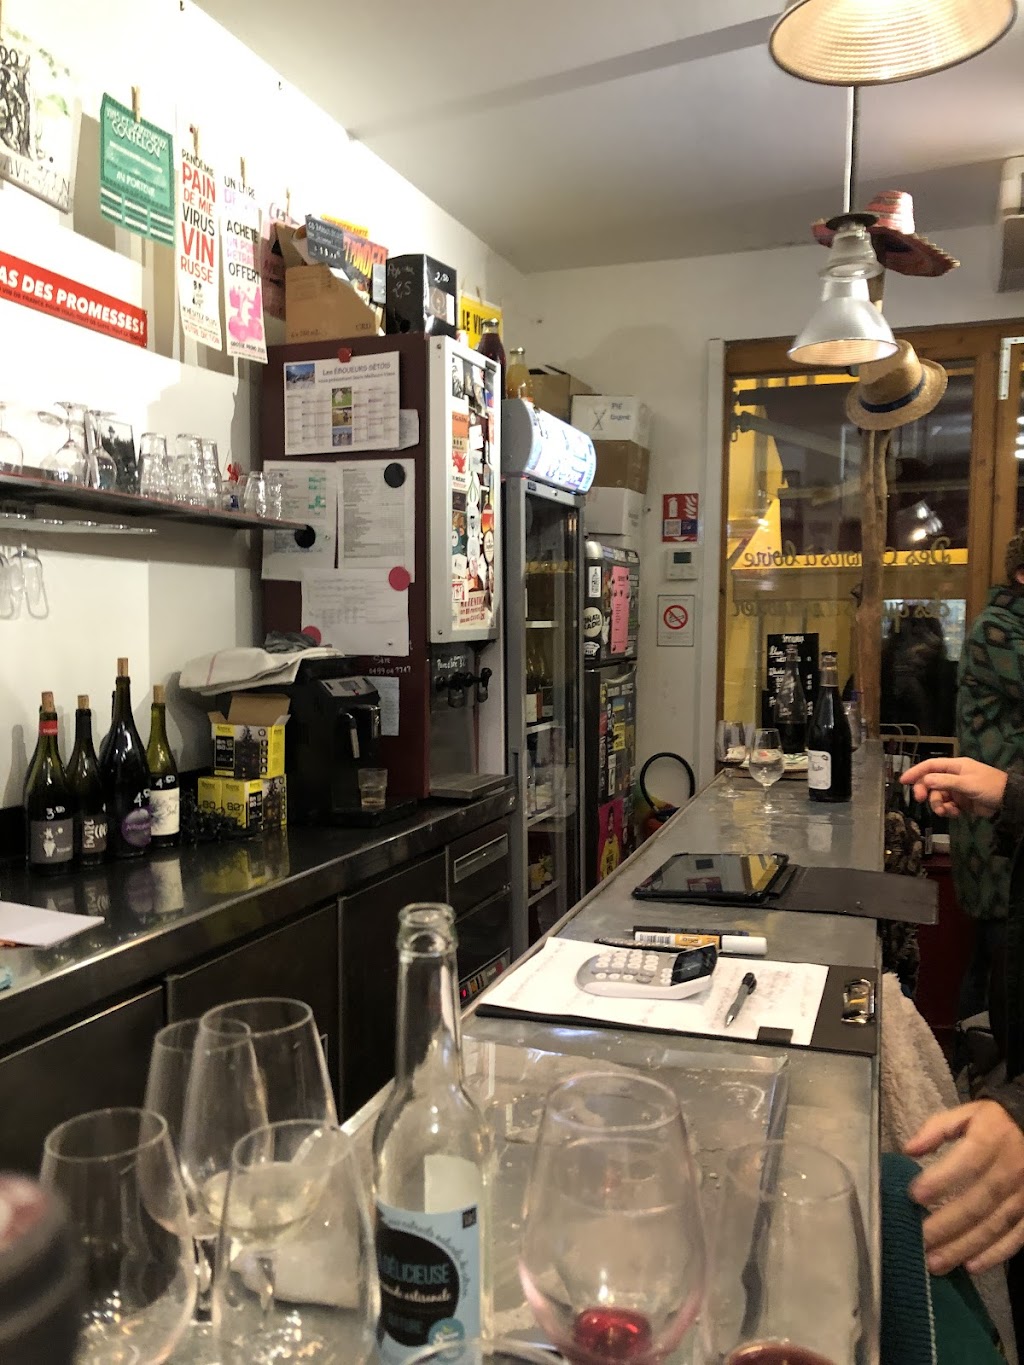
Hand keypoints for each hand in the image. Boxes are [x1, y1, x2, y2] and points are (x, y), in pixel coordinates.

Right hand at [899, 756, 1006, 818]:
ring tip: (945, 811)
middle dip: (926, 792)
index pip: (930, 766)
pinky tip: (954, 813)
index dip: (916, 772)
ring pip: (938, 796)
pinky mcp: (961, 802)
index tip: (903, 781)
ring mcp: (956, 790)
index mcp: (955, 766)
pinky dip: (947, 811)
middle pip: (931, 783)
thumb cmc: (989, 786)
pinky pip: (946, 806)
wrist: (1008, 801)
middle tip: (921, 800)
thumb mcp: (967, 783)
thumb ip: (945, 782)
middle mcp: (953, 776)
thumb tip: (925, 781)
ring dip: (938, 805)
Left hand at [905, 1101, 1023, 1272]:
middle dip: (946, 1225)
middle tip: (919, 1242)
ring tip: (935, 1262)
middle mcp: (1011, 1170)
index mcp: (992, 1140)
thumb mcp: (967, 1113)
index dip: (941, 1180)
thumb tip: (909, 1149)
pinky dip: (994, 1255)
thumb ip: (937, 1129)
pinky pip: (1015, 1238)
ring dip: (963, 1247)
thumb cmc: (995, 1124)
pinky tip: (971, 1265)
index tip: (913, 1196)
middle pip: (977, 1203)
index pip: (967, 1163)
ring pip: (993, 1226)